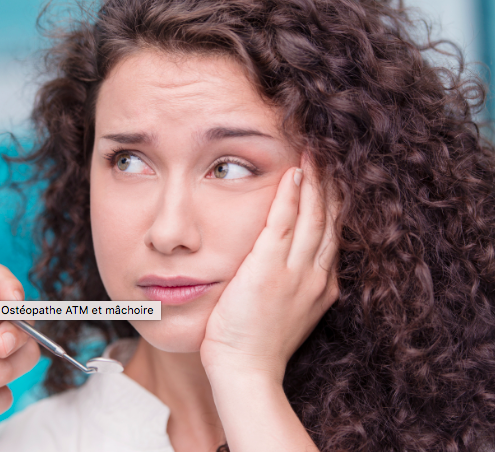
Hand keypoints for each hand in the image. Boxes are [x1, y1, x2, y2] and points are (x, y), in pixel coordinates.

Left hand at [201, 155, 338, 383]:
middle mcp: (316, 275)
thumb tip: (285, 265)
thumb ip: (292, 285)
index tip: (333, 179)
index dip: (334, 203)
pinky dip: (290, 196)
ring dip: (315, 181)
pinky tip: (293, 173)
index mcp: (321, 285)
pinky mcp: (269, 269)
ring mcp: (296, 272)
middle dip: (331, 184)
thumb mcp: (287, 312)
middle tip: (330, 154)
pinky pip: (283, 223)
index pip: (332, 234)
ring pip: (312, 216)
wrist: (247, 372)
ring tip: (315, 152)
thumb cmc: (258, 344)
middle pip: (329, 219)